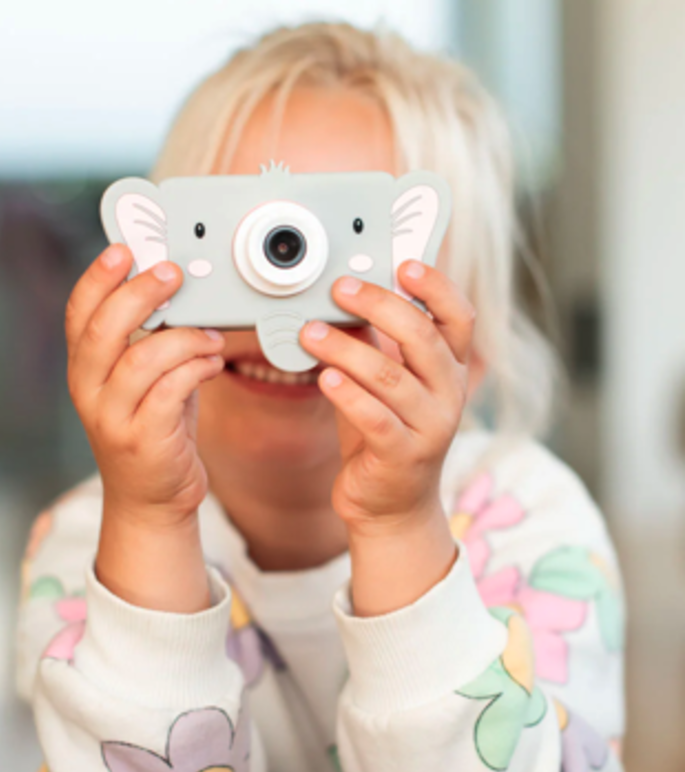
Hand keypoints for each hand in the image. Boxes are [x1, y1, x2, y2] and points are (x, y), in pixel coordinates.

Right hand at [65, 244, 225, 526]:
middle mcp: (89, 393)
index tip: (123, 250)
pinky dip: (195, 369)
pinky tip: (212, 364)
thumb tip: (176, 289)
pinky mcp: (143, 441)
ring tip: (210, 338)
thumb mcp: (143, 381)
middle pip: (104, 330)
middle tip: (173, 274)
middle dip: (140, 294)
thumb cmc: (154, 429)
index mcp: (85, 370)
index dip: (97, 278)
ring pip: (142, 360)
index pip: (78, 314)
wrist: (152, 501)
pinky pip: (169, 392)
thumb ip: (150, 340)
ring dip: (184, 338)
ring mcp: (113, 419)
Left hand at [299, 260, 476, 534]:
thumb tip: (346, 295)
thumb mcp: (387, 383)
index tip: (403, 265)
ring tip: (311, 332)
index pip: (459, 318)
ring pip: (390, 376)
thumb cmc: (385, 434)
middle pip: (423, 337)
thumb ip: (376, 344)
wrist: (392, 507)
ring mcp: (430, 427)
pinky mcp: (402, 456)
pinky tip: (324, 376)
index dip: (436, 287)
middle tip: (339, 289)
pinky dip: (347, 393)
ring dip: (346, 348)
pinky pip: (374, 417)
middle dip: (378, 305)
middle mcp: (449, 395)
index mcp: (452, 370)